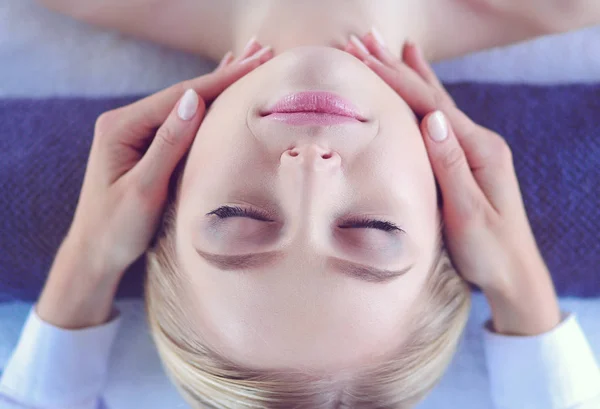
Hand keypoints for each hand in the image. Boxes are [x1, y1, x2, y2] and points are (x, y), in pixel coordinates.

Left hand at [36, 44, 272, 327]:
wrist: (94, 255)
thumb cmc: (115, 228)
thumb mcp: (144, 188)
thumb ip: (168, 143)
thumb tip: (195, 99)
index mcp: (120, 127)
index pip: (181, 97)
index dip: (220, 81)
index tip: (253, 65)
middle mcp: (125, 122)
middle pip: (184, 94)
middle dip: (224, 75)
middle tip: (260, 52)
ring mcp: (134, 133)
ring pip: (185, 105)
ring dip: (217, 85)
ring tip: (247, 61)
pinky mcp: (143, 147)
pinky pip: (180, 121)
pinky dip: (205, 106)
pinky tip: (217, 90)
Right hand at [344, 32, 560, 335]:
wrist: (514, 274)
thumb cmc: (490, 249)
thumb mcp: (469, 211)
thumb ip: (451, 164)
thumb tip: (432, 118)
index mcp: (478, 150)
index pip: (430, 105)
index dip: (396, 80)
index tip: (365, 58)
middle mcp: (478, 142)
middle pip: (431, 95)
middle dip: (397, 66)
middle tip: (365, 39)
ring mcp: (473, 150)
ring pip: (435, 103)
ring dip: (410, 75)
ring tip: (392, 47)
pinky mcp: (465, 161)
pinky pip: (440, 121)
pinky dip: (424, 99)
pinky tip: (419, 90)